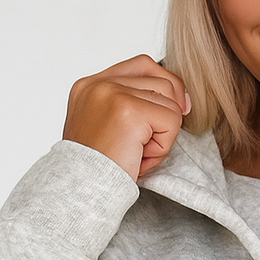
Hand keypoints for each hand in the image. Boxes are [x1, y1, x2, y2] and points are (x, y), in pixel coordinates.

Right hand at [63, 54, 189, 180]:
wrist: (81, 194)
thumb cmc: (96, 172)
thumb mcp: (107, 131)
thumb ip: (130, 107)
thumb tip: (179, 98)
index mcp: (90, 85)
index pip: (142, 65)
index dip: (165, 86)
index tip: (175, 111)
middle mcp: (99, 83)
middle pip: (162, 81)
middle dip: (165, 117)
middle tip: (145, 147)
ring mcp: (112, 93)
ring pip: (170, 102)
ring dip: (163, 135)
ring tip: (138, 154)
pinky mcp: (128, 110)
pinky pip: (171, 119)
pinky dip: (163, 147)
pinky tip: (140, 159)